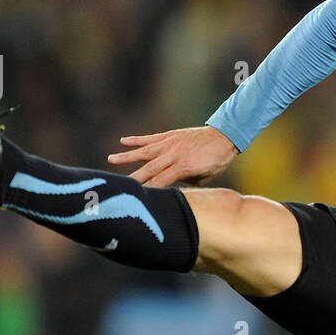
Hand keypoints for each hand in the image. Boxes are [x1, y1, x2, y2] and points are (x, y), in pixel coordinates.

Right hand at [106, 125, 238, 186]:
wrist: (225, 137)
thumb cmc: (215, 162)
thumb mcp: (203, 178)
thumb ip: (184, 182)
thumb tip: (168, 188)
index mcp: (184, 168)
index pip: (160, 182)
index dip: (148, 191)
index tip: (135, 199)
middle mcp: (174, 155)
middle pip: (149, 169)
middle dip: (134, 179)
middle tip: (118, 187)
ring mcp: (171, 143)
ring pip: (145, 152)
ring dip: (127, 156)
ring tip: (111, 159)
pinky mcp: (170, 135)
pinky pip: (151, 138)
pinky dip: (137, 140)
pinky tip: (123, 141)